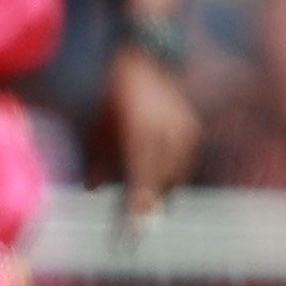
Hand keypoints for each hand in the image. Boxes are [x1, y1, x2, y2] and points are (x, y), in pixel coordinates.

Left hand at [104, 41, 199, 220]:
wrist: (149, 58)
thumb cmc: (118, 90)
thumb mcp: (102, 122)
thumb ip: (99, 157)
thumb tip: (92, 188)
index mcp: (140, 130)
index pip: (141, 177)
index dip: (138, 205)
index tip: (133, 228)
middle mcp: (165, 132)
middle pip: (162, 181)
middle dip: (151, 205)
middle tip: (138, 226)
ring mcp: (183, 131)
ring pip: (177, 175)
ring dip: (163, 192)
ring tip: (150, 209)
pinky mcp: (192, 129)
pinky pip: (185, 163)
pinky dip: (174, 176)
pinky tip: (163, 185)